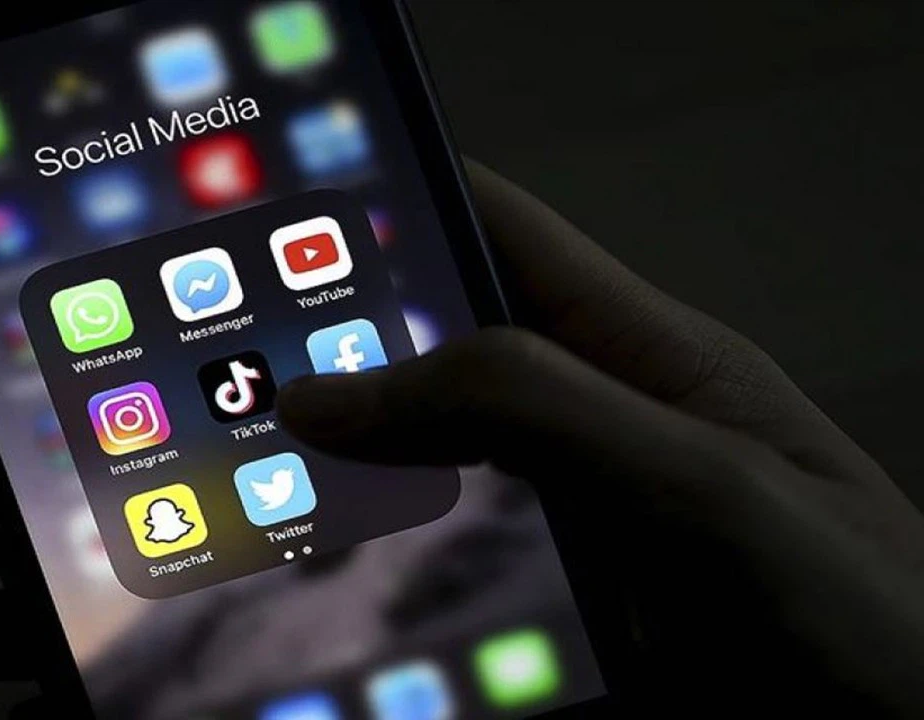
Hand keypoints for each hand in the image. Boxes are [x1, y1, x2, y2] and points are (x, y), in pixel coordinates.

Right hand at [277, 160, 923, 715]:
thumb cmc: (866, 617)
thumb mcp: (698, 485)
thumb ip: (531, 409)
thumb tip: (341, 387)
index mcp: (651, 355)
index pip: (504, 236)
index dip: (402, 202)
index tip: (288, 221)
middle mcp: (605, 426)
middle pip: (450, 350)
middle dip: (350, 347)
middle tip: (238, 365)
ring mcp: (584, 522)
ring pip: (438, 460)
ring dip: (358, 462)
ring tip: (260, 465)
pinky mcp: (569, 607)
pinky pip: (455, 562)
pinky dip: (388, 557)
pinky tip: (335, 567)